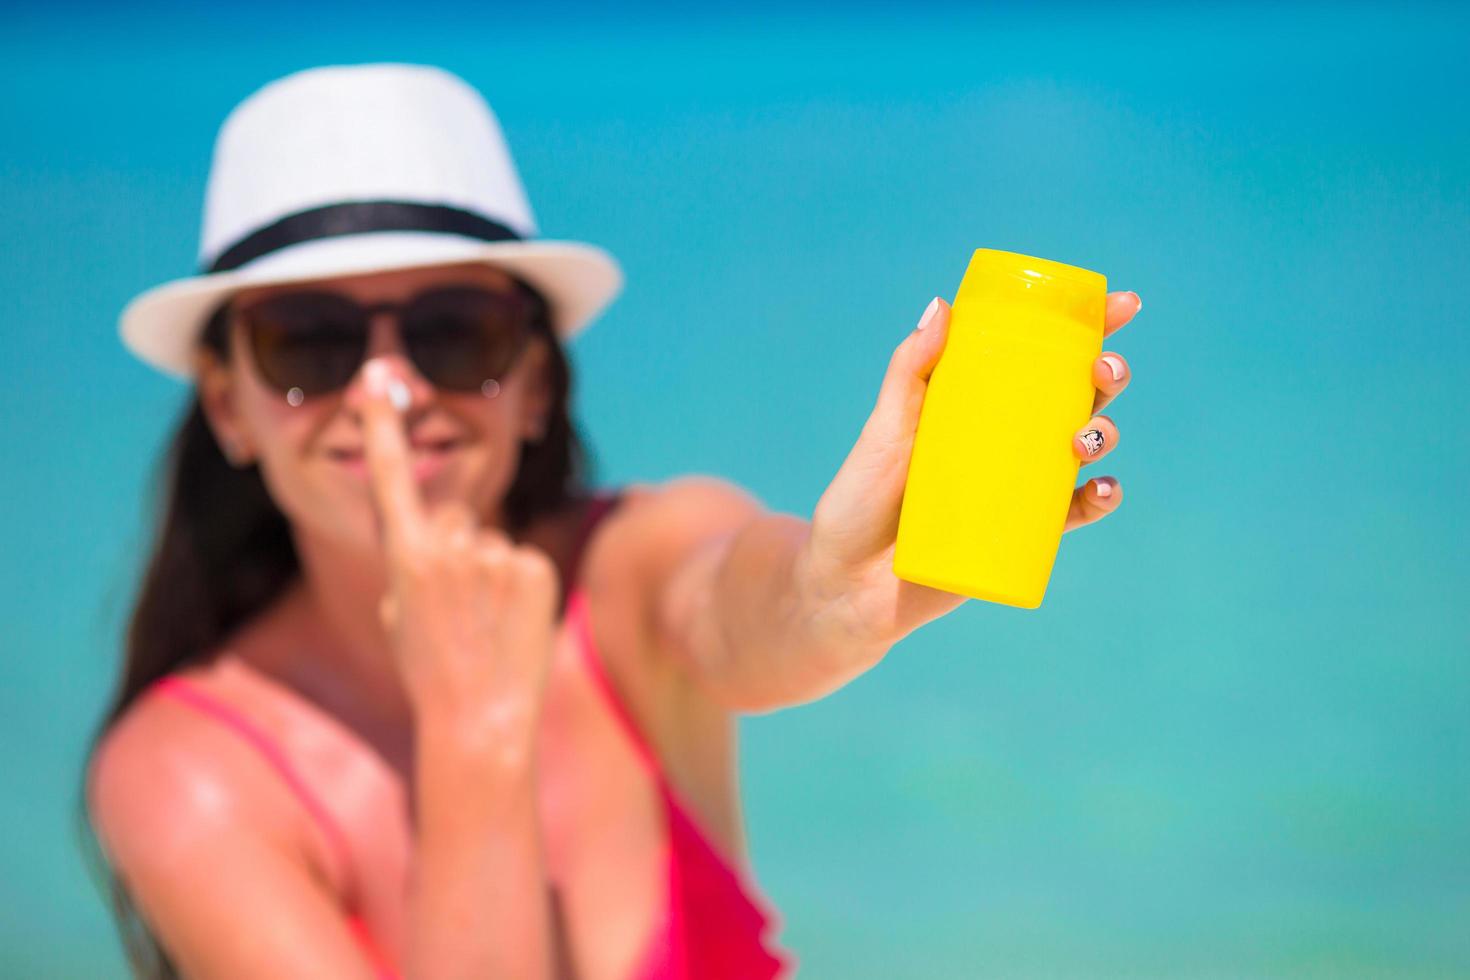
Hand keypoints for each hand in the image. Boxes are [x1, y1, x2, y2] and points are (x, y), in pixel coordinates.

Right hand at [360, 361, 560, 742]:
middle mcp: (450, 547)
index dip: (382, 430)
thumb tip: (434, 540)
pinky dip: (522, 587)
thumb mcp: (399, 615)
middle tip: (460, 605)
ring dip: (491, 575)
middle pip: (456, 517)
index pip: (392, 480)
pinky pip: (524, 559)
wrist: (478, 722)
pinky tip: (512, 624)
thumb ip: (412, 564)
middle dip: (457, 548)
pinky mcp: (536, 567)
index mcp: (405, 558)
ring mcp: (496, 556)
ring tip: (487, 626)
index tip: (376, 386)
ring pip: (493, 543)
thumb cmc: (430, 673)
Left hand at [801, 291, 1141, 646]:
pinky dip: (1100, 498)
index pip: (1039, 355)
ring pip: (1083, 448)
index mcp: (977, 401)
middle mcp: (1006, 438)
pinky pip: (1074, 513)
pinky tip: (1101, 489)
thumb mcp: (883, 430)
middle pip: (1075, 396)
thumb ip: (908, 371)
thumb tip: (941, 305)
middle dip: (1107, 375)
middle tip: (1104, 370)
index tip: (1122, 305)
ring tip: (1084, 439)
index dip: (1088, 328)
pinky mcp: (1022, 534)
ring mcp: (1017, 485)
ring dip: (1104, 433)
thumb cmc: (859, 502)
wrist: (847, 586)